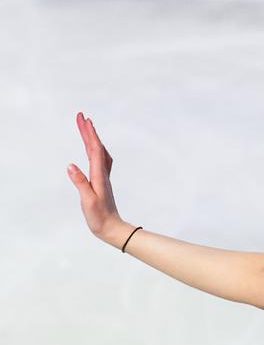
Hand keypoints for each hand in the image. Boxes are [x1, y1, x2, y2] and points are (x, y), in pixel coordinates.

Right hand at [67, 112, 123, 242]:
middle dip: (88, 131)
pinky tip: (93, 149)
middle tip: (81, 116)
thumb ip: (80, 183)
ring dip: (93, 138)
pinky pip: (100, 160)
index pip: (95, 150)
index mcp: (99, 176)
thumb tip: (70, 165)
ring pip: (99, 152)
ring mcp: (103, 177)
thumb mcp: (87, 200)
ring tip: (87, 126)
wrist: (112, 228)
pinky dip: (96, 149)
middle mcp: (103, 173)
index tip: (85, 120)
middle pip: (96, 147)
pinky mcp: (102, 181)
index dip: (90, 134)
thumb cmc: (99, 217)